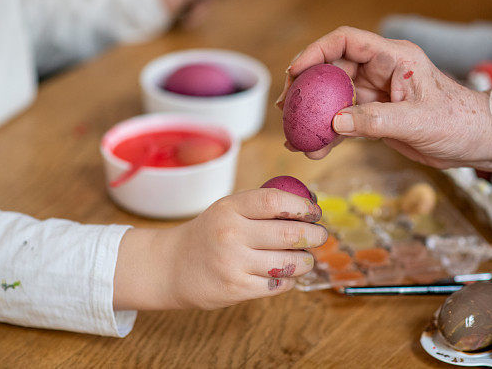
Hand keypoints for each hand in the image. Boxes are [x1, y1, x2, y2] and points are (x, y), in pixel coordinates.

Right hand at [113, 188, 325, 310]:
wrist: (171, 267)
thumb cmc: (209, 234)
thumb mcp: (227, 210)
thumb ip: (261, 207)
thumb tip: (308, 207)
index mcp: (230, 209)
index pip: (274, 201)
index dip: (301, 206)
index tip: (314, 212)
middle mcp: (231, 234)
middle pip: (288, 234)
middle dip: (313, 236)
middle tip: (320, 236)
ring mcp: (233, 263)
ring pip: (288, 263)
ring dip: (305, 261)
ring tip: (305, 258)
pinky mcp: (236, 289)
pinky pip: (277, 284)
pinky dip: (288, 280)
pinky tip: (285, 274)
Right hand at [276, 26, 489, 167]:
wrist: (477, 142)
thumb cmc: (459, 122)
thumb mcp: (418, 121)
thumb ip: (376, 120)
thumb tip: (334, 122)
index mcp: (393, 57)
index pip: (346, 41)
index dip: (316, 51)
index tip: (295, 71)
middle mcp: (380, 70)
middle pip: (332, 69)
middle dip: (307, 87)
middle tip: (287, 108)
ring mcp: (376, 92)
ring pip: (334, 98)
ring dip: (314, 115)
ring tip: (294, 135)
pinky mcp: (376, 115)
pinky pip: (344, 120)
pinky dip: (329, 134)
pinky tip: (315, 150)